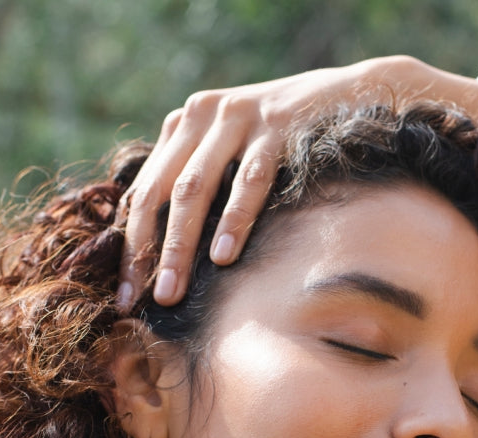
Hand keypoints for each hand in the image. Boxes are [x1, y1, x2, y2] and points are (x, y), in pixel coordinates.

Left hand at [117, 56, 477, 308]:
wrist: (351, 97)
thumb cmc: (290, 144)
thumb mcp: (236, 158)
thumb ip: (204, 185)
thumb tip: (171, 255)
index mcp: (183, 126)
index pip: (144, 192)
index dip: (131, 245)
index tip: (125, 294)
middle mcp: (202, 115)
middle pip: (160, 193)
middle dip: (148, 252)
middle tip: (141, 300)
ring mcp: (238, 116)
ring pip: (194, 190)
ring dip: (180, 246)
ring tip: (173, 291)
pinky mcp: (275, 126)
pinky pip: (248, 181)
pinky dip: (233, 220)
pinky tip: (224, 257)